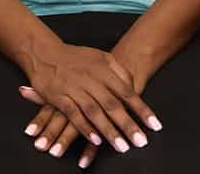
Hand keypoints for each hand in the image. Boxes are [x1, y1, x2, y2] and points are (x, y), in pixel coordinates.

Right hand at [17, 38, 158, 162]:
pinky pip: (73, 114)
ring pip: (94, 112)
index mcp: (104, 70)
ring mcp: (74, 88)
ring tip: (121, 147)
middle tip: (140, 142)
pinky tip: (95, 140)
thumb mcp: (101, 58)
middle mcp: (91, 80)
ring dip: (108, 131)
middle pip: (113, 105)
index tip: (154, 125)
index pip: (127, 92)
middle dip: (128, 125)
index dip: (141, 109)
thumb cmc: (76, 58)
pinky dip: (84, 127)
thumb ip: (118, 71)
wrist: (45, 52)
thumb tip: (133, 85)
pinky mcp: (58, 97)